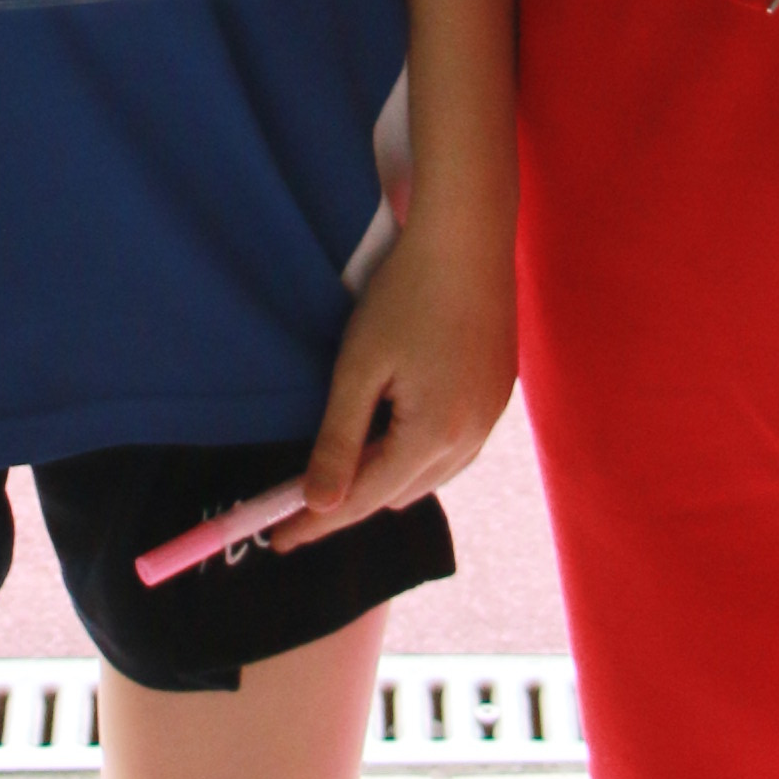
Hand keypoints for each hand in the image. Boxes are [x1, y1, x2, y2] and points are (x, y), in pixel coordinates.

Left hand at [275, 190, 520, 544]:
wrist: (468, 239)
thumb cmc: (406, 295)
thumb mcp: (359, 368)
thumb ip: (339, 440)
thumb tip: (319, 505)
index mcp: (433, 436)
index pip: (363, 500)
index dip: (317, 523)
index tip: (279, 540)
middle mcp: (471, 438)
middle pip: (399, 495)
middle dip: (351, 501)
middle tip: (302, 495)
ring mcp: (492, 417)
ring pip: (430, 477)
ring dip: (387, 479)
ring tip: (346, 464)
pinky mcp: (499, 395)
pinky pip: (455, 450)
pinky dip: (419, 455)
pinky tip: (396, 433)